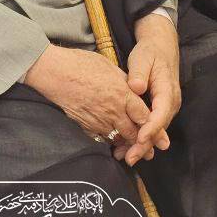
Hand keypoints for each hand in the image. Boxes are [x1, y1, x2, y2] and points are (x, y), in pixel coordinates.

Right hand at [25, 45, 151, 151]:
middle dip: (144, 144)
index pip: (144, 115)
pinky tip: (113, 142)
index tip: (160, 134)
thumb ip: (123, 80)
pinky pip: (102, 138)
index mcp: (122, 94)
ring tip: (134, 152)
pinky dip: (110, 141)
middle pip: (134, 132)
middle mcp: (114, 110)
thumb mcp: (109, 66)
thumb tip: (132, 88)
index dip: (153, 126)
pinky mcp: (86, 126)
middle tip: (151, 152)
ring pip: (119, 138)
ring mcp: (99, 120)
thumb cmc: (81, 64)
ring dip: (127, 145)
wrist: (56, 73)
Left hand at [120, 13, 180, 165]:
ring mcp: (166, 107)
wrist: (160, 47)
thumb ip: (139, 73)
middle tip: (129, 158)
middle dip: (144, 145)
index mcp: (167, 91)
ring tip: (124, 157)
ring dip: (141, 145)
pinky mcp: (159, 109)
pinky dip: (140, 137)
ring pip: (155, 131)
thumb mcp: (143, 58)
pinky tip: (126, 146)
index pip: (161, 114)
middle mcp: (170, 103)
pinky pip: (151, 126)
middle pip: (159, 129)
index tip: (139, 139)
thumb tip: (137, 87)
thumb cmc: (150, 53)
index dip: (151, 129)